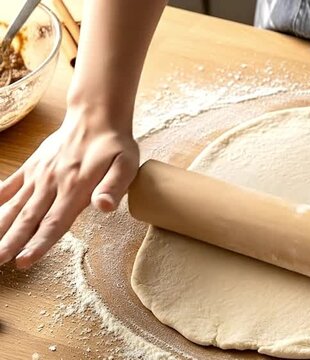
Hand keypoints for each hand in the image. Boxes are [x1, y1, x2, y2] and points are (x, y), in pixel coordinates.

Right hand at [0, 107, 138, 268]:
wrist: (96, 115)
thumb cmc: (115, 145)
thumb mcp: (125, 165)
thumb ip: (114, 187)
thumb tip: (104, 207)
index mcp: (76, 188)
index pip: (55, 222)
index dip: (39, 243)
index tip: (23, 261)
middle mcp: (53, 183)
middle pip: (30, 218)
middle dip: (12, 241)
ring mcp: (40, 174)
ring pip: (17, 205)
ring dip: (2, 225)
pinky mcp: (34, 165)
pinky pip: (11, 183)